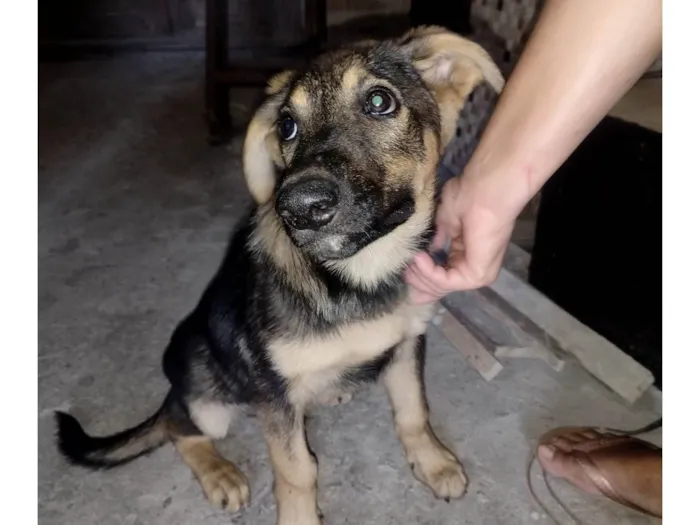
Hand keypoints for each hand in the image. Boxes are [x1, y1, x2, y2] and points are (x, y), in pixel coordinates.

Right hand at [405, 176, 515, 303]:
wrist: (486, 188)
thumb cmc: (470, 195)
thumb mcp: (444, 221)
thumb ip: (436, 240)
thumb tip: (422, 254)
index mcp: (468, 254)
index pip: (443, 277)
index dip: (421, 277)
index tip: (403, 269)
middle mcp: (474, 266)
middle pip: (440, 286)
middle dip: (418, 281)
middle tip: (403, 269)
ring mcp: (478, 273)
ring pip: (442, 286)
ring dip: (421, 275)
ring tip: (411, 259)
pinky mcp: (477, 275)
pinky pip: (447, 281)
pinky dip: (429, 272)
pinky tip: (419, 258)